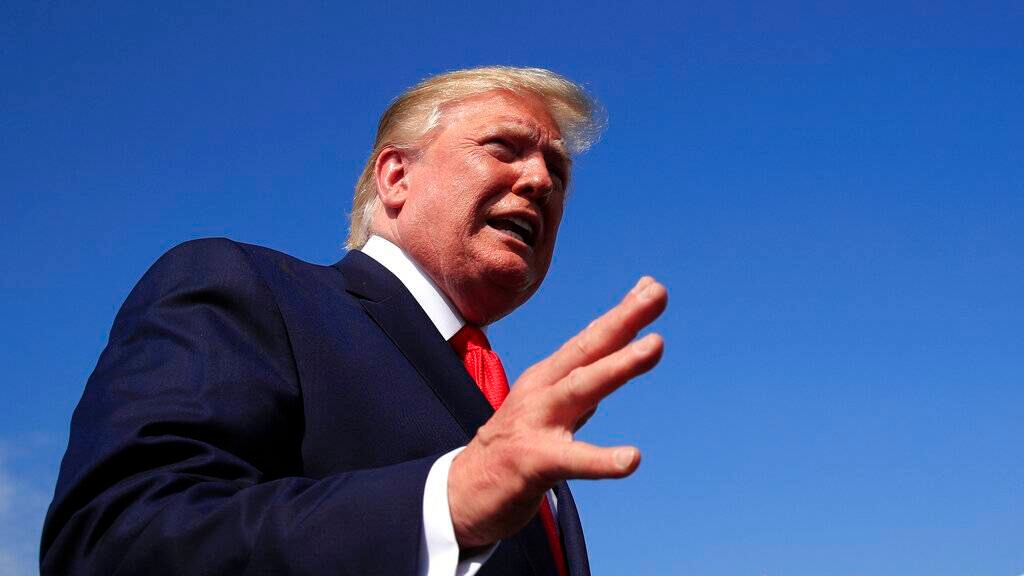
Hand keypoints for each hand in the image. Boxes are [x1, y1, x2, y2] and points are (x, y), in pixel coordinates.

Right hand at [447, 276, 667, 547]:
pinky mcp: (531, 461)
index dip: (622, 314)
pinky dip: (601, 460)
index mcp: (548, 378)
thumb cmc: (515, 446)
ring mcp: (534, 423)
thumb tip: (623, 353)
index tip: (652, 287)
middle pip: (588, 350)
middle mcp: (541, 392)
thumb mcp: (552, 406)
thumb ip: (586, 382)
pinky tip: (631, 459)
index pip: (590, 340)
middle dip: (624, 319)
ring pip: (581, 389)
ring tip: (656, 346)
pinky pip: (571, 460)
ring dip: (619, 365)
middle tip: (658, 293)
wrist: (462, 493)